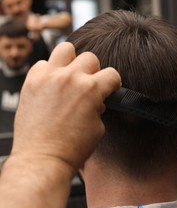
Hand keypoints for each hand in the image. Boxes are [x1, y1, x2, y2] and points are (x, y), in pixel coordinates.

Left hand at [12, 42, 120, 170]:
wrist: (43, 158)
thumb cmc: (70, 148)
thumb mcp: (98, 127)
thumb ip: (99, 105)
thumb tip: (97, 98)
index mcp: (90, 89)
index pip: (112, 74)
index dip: (113, 83)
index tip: (110, 88)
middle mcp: (70, 79)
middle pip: (90, 57)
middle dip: (94, 72)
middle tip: (89, 85)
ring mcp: (48, 78)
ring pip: (65, 49)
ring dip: (72, 61)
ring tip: (70, 75)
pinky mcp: (31, 83)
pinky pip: (43, 63)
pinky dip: (50, 71)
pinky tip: (52, 85)